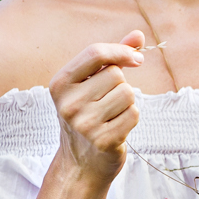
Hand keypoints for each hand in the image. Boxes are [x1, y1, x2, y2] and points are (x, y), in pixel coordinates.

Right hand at [49, 32, 145, 183]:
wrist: (81, 164)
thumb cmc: (88, 116)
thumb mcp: (91, 85)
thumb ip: (113, 58)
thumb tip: (138, 35)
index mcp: (60, 83)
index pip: (95, 53)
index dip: (121, 51)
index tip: (136, 59)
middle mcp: (68, 103)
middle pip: (116, 75)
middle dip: (121, 85)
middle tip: (107, 103)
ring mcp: (84, 123)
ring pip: (128, 94)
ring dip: (127, 103)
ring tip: (111, 116)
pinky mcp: (103, 140)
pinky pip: (134, 114)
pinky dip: (132, 118)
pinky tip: (117, 128)